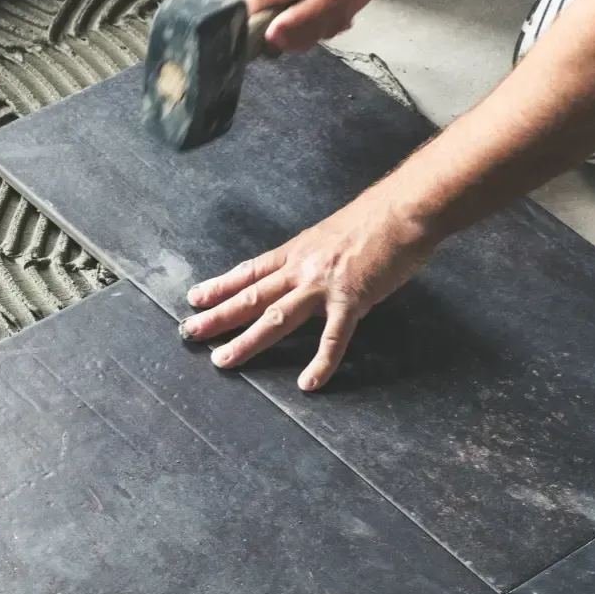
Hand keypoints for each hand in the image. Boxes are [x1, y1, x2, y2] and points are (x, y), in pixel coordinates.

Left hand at [179, 194, 434, 390]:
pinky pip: (333, 338)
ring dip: (246, 341)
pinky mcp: (352, 300)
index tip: (195, 298)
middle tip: (188, 332)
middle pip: (251, 295)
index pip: (250, 271)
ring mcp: (324, 285)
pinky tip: (308, 383)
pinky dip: (320, 363)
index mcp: (298, 251)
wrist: (405, 209)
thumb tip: (307, 270)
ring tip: (222, 360)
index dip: (220, 285)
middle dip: (217, 315)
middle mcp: (302, 268)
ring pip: (275, 317)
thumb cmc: (376, 218)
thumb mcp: (332, 234)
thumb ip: (315, 256)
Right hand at [246, 0, 395, 52]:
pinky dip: (310, 12)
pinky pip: (288, 7)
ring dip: (308, 23)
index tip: (303, 35)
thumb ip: (301, 23)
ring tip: (332, 13)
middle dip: (299, 31)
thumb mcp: (334, 2)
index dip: (274, 38)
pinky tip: (328, 5)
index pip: (249, 23)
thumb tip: (270, 39)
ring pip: (280, 18)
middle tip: (327, 22)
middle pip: (267, 23)